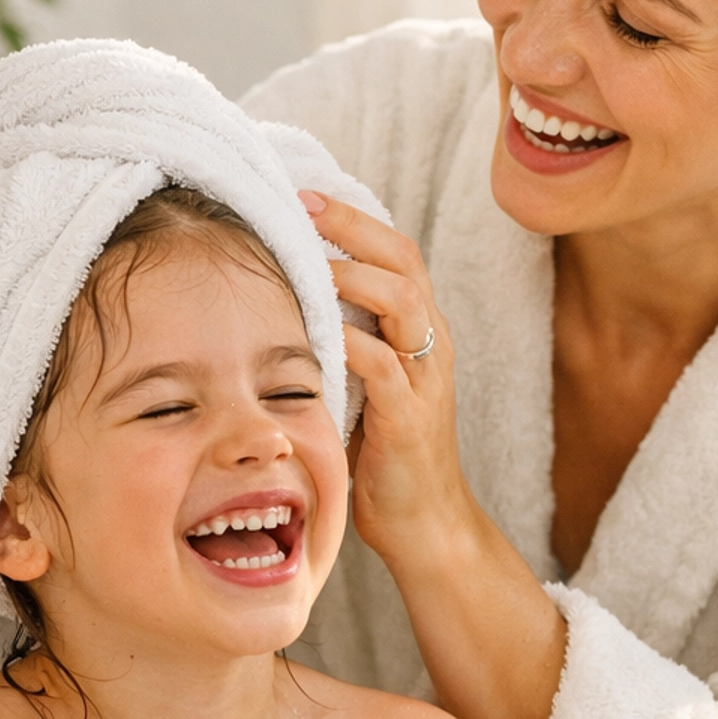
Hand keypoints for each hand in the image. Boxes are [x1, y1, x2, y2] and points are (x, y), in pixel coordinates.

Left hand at [298, 191, 477, 570]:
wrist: (424, 523)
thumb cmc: (383, 452)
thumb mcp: (367, 383)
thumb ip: (346, 339)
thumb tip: (287, 296)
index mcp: (421, 330)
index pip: (399, 252)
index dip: (354, 218)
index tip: (304, 195)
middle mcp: (431, 345)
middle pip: (403, 261)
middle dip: (350, 228)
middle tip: (299, 208)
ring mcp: (425, 380)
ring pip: (401, 302)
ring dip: (350, 275)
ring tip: (307, 262)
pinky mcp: (409, 420)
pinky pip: (384, 367)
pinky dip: (349, 342)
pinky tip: (314, 331)